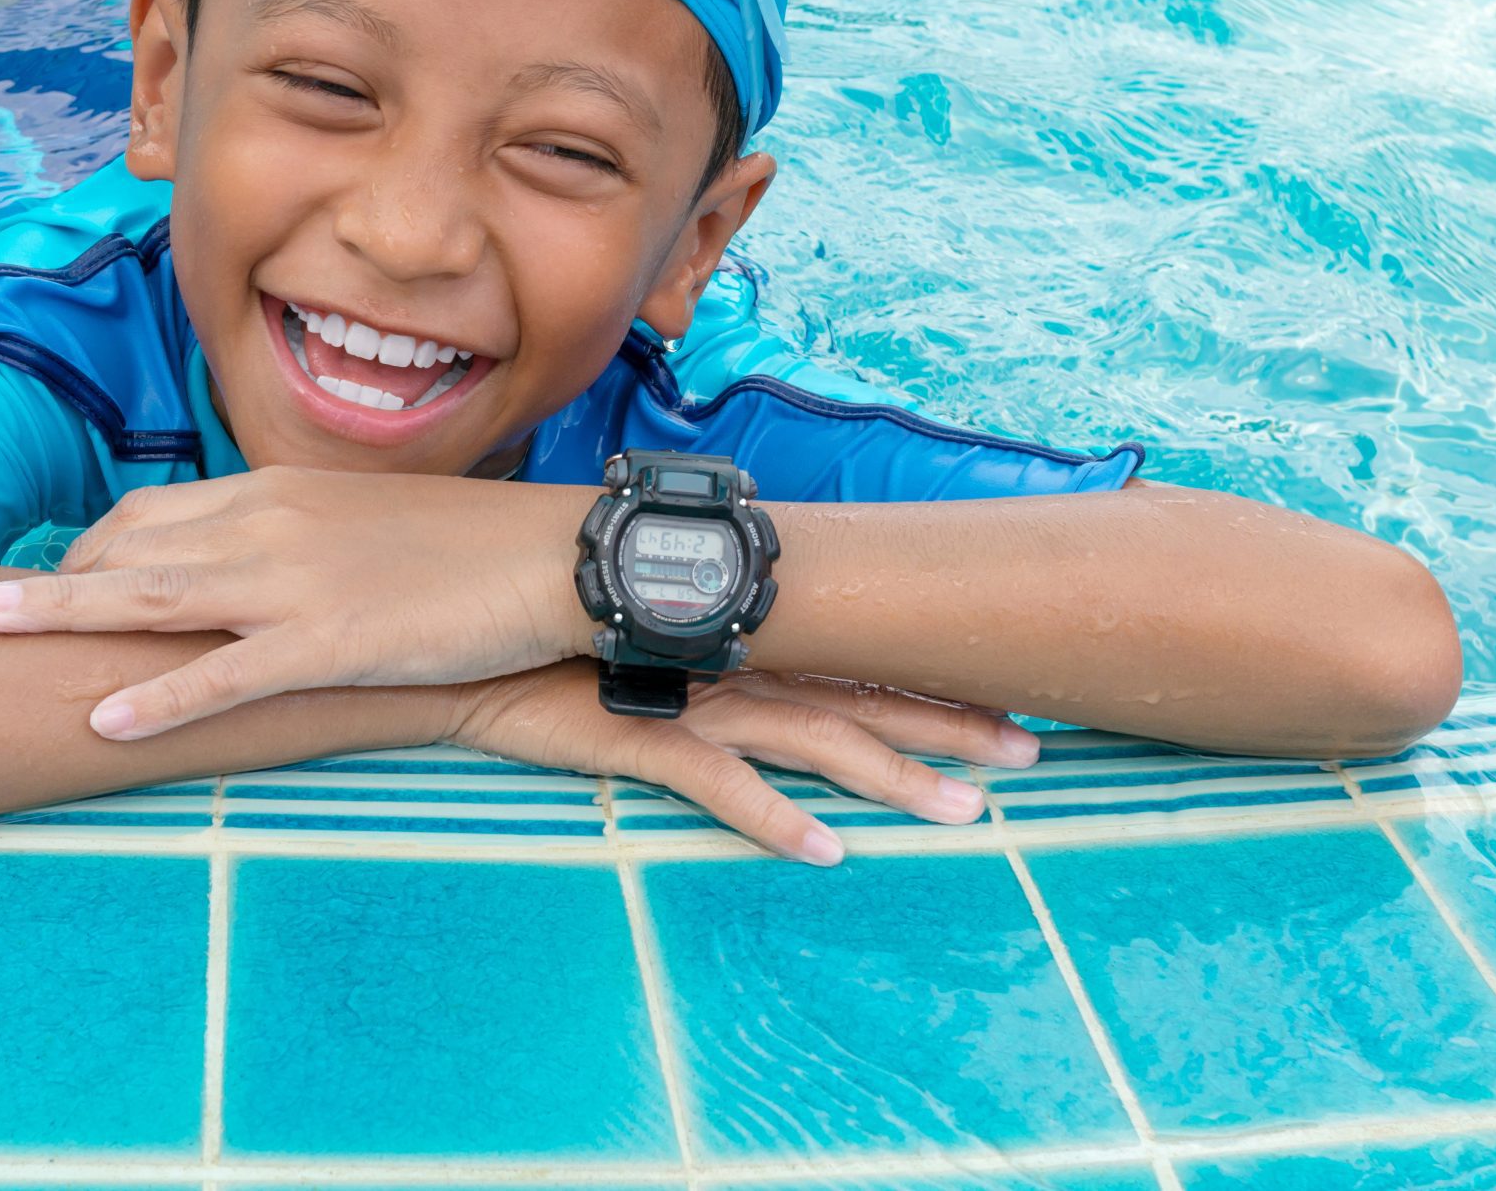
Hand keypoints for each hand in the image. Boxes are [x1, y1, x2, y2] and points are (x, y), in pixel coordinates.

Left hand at [0, 467, 597, 739]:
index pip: (156, 510)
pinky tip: (103, 718)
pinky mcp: (331, 643)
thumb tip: (255, 573)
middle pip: (133, 542)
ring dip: (62, 612)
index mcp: (281, 491)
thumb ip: (300, 539)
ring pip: (155, 593)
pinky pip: (225, 673)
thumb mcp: (367, 523)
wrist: (552, 557)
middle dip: (52, 575)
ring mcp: (296, 582)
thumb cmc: (472, 547)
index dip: (93, 548)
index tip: (55, 580)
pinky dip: (159, 694)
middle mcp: (272, 522)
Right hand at [448, 661, 1040, 864]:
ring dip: (892, 775)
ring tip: (962, 812)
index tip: (1007, 704)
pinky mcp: (640, 732)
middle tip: (1027, 753)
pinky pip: (718, 783)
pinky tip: (825, 852)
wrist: (467, 646)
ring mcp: (690, 698)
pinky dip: (773, 817)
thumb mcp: (653, 650)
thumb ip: (714, 661)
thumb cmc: (561, 648)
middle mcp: (733, 665)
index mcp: (744, 644)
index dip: (933, 685)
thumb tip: (771, 679)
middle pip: (862, 696)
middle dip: (949, 726)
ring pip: (814, 737)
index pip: (858, 663)